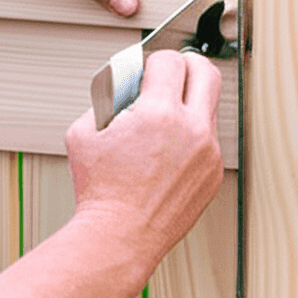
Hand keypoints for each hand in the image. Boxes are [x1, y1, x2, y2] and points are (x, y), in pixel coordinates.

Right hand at [64, 50, 222, 280]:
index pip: (171, 61)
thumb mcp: (84, 130)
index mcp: (159, 114)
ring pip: (209, 108)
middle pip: (207, 71)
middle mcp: (191, 129)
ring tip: (162, 120)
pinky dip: (191, 137)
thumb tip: (125, 82)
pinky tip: (168, 152)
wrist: (120, 236)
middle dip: (188, 64)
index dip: (155, 61)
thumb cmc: (100, 189)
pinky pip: (209, 140)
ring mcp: (208, 152)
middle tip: (174, 72)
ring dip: (188, 104)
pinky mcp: (213, 172)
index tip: (148, 71)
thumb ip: (107, 97)